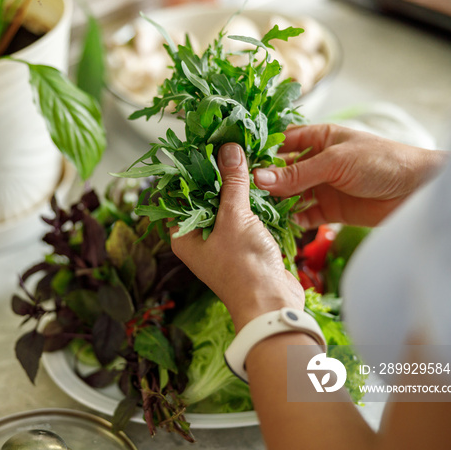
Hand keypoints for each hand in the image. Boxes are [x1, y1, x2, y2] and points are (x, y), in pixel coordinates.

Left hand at [170, 143, 303, 330]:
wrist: (272, 305)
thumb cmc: (244, 267)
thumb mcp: (235, 218)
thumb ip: (232, 182)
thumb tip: (228, 149)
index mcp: (183, 236)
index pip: (178, 195)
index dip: (189, 169)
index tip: (203, 144)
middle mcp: (198, 239)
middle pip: (203, 199)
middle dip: (217, 174)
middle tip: (228, 145)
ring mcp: (221, 243)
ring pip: (225, 207)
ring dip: (236, 186)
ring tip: (246, 156)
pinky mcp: (243, 245)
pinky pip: (243, 217)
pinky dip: (251, 202)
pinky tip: (260, 182)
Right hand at [253, 124, 447, 228]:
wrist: (418, 191)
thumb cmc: (383, 161)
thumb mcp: (335, 162)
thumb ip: (297, 173)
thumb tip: (259, 178)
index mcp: (318, 139)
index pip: (280, 142)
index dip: (259, 151)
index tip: (235, 162)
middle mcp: (316, 162)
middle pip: (281, 172)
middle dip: (262, 182)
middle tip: (238, 192)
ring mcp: (322, 187)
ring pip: (289, 195)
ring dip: (274, 203)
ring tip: (254, 211)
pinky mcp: (330, 211)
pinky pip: (303, 216)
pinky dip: (291, 221)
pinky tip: (278, 225)